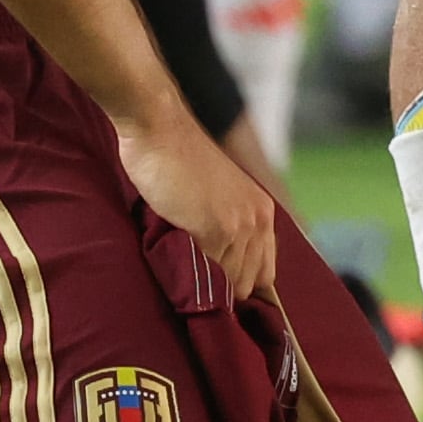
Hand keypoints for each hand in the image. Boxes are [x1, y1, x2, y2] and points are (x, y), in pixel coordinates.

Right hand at [116, 111, 276, 309]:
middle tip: (195, 285)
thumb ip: (224, 227)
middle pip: (250, 283)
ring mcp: (240, 226)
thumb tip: (219, 272)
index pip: (265, 272)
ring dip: (207, 286)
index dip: (241, 285)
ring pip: (231, 284)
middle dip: (225, 289)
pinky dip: (195, 279)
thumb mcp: (214, 195)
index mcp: (262, 212)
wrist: (157, 128)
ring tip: (183, 274)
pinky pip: (211, 275)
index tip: (218, 293)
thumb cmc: (175, 159)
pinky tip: (178, 268)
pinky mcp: (216, 230)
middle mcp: (258, 220)